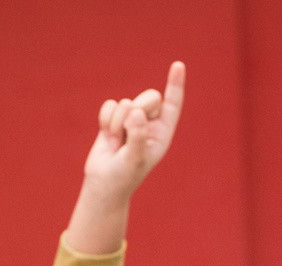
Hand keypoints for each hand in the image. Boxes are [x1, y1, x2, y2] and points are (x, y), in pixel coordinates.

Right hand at [82, 61, 185, 202]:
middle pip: (149, 97)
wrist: (103, 184)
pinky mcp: (113, 119)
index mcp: (162, 134)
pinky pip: (109, 105)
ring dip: (116, 124)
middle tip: (126, 136)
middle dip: (135, 112)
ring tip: (117, 145)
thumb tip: (136, 113)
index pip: (173, 105)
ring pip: (125, 102)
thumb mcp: (133, 160)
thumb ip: (137, 137)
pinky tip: (107, 138)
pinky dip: (105, 120)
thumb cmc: (123, 177)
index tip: (178, 65)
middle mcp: (149, 124)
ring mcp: (131, 120)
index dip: (175, 85)